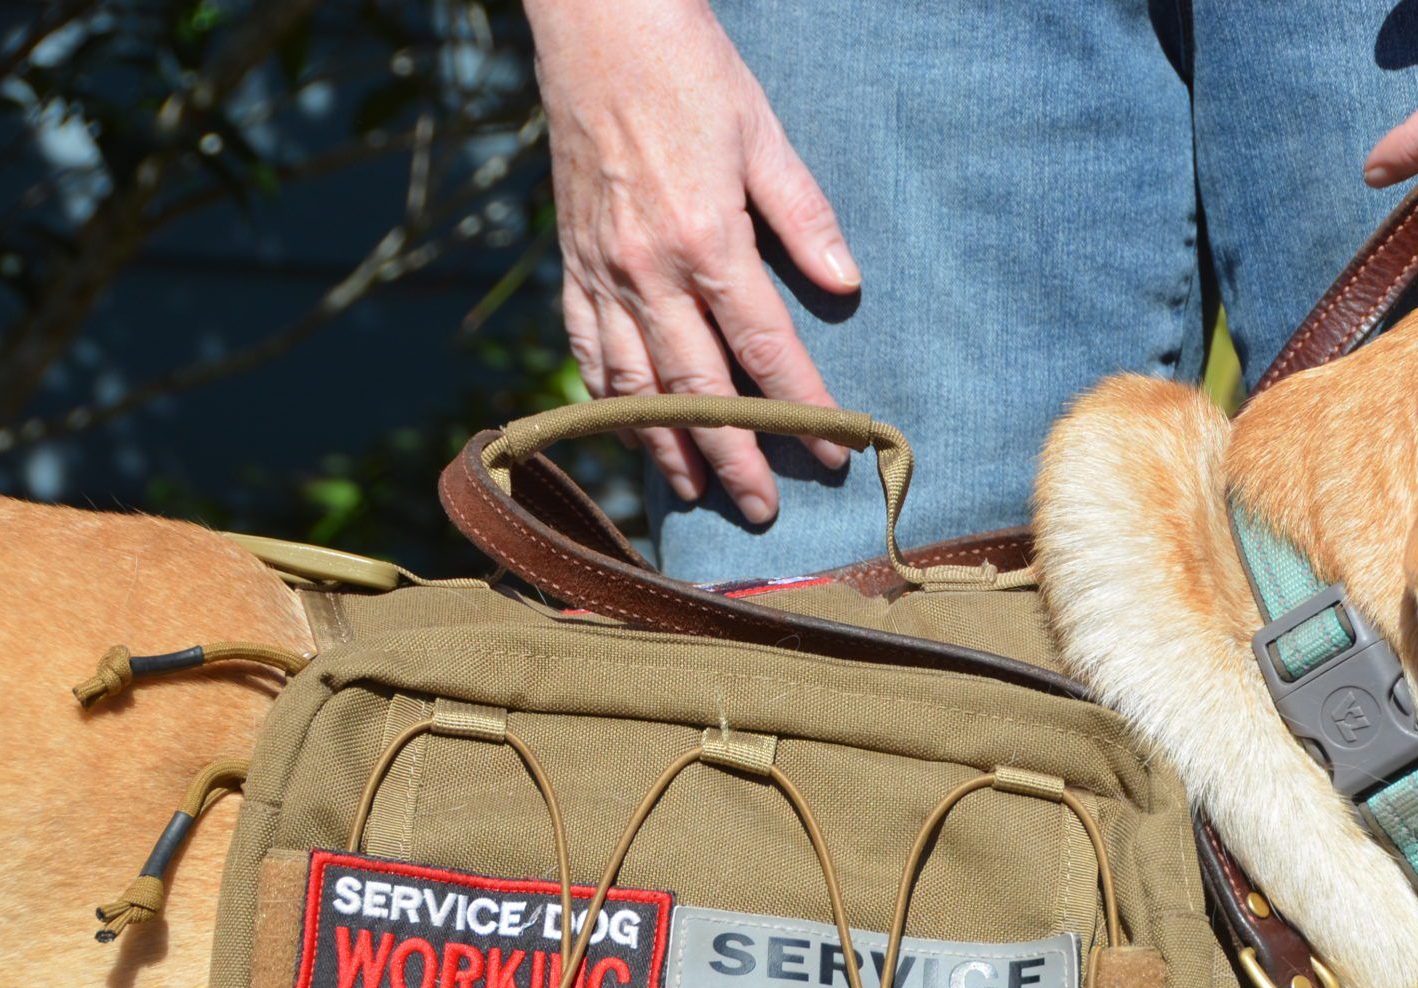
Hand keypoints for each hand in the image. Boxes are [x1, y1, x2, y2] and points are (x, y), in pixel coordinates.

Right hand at [530, 0, 856, 522]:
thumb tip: (846, 285)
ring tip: (698, 494)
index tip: (834, 452)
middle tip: (765, 510)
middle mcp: (647, 269)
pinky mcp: (570, 263)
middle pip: (696, 390)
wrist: (595, 23)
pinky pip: (586, 350)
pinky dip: (608, 402)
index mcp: (706, 239)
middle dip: (735, 457)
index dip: (802, 409)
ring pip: (634, 386)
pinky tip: (629, 434)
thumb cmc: (689, 70)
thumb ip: (805, 216)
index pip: (765, 349)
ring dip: (666, 448)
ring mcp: (601, 271)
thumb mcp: (762, 133)